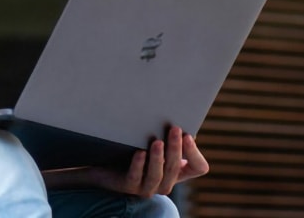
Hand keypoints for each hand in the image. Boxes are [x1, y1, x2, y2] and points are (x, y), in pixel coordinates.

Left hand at [88, 126, 208, 196]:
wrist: (105, 165)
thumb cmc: (134, 150)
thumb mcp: (154, 142)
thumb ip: (167, 135)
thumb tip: (179, 116)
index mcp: (176, 171)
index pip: (198, 167)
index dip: (195, 153)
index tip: (188, 135)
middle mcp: (165, 182)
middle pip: (175, 168)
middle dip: (175, 148)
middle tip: (175, 129)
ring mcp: (147, 187)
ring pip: (157, 175)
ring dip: (158, 158)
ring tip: (157, 141)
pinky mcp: (128, 186)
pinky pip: (135, 177)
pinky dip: (139, 165)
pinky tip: (140, 152)